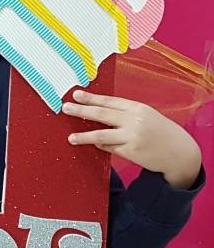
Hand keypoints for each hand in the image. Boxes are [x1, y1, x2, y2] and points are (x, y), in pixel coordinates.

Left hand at [64, 90, 201, 188]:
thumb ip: (124, 113)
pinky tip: (97, 144)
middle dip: (81, 110)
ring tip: (71, 138)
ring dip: (84, 136)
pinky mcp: (131, 152)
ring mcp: (132, 137)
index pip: (109, 101)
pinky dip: (102, 146)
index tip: (75, 94)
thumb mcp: (145, 115)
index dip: (91, 97)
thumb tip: (96, 110)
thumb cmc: (159, 131)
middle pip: (101, 114)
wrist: (180, 153)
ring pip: (101, 135)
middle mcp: (134, 121)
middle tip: (65, 108)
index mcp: (137, 108)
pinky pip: (110, 148)